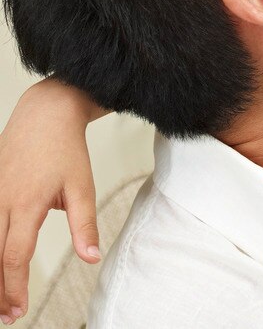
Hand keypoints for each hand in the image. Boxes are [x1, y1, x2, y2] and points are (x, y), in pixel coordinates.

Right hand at [0, 79, 101, 323]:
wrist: (45, 115)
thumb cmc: (66, 151)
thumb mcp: (83, 187)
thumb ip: (85, 225)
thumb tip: (91, 259)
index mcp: (26, 203)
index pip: (14, 255)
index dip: (15, 286)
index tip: (20, 309)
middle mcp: (1, 200)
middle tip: (7, 315)